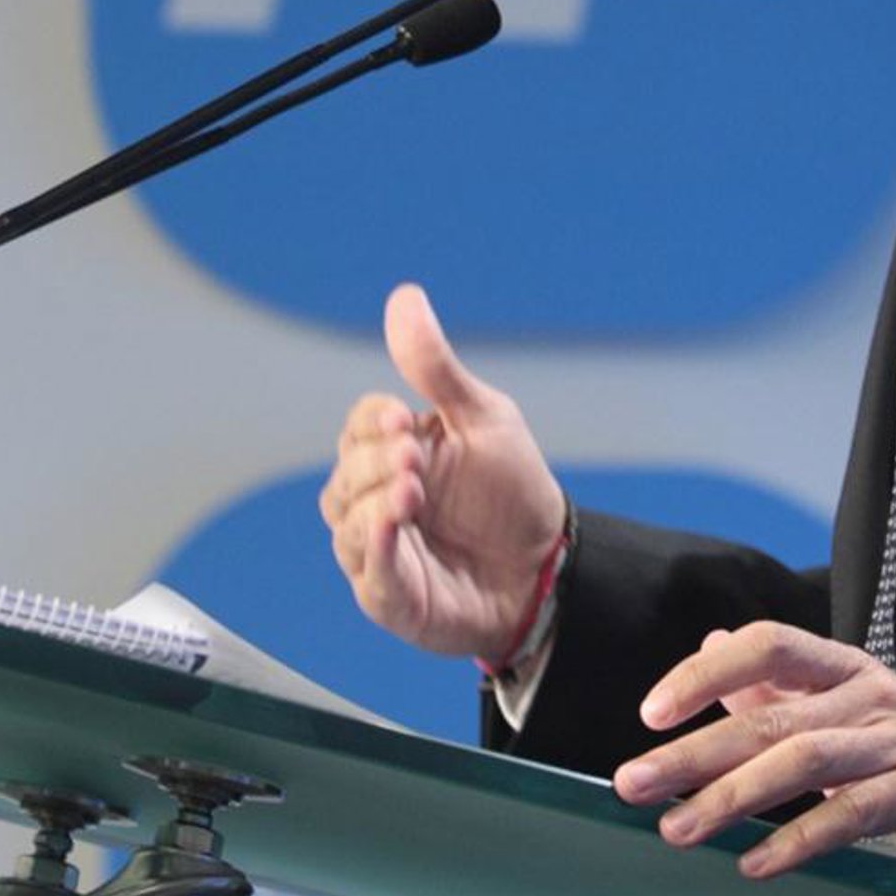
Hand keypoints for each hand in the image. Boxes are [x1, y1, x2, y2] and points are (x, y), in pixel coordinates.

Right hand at [320, 283, 567, 660]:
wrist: (550, 566)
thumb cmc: (513, 492)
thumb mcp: (484, 418)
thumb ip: (437, 369)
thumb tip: (405, 297)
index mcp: (396, 454)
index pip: (357, 428)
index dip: (372, 421)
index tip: (401, 416)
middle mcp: (378, 502)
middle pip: (345, 476)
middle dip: (374, 462)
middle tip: (414, 456)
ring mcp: (382, 552)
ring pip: (347, 526)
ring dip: (374, 504)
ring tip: (412, 490)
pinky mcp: (394, 598)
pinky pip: (369, 575)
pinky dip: (377, 548)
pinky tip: (398, 524)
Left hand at [610, 621, 895, 895]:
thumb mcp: (845, 721)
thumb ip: (778, 692)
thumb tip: (706, 649)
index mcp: (848, 670)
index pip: (769, 645)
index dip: (707, 673)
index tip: (650, 714)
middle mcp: (876, 695)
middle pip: (774, 716)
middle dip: (695, 752)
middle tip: (633, 785)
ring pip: (808, 761)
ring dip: (734, 797)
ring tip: (679, 829)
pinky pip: (860, 813)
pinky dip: (804, 839)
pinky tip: (757, 864)